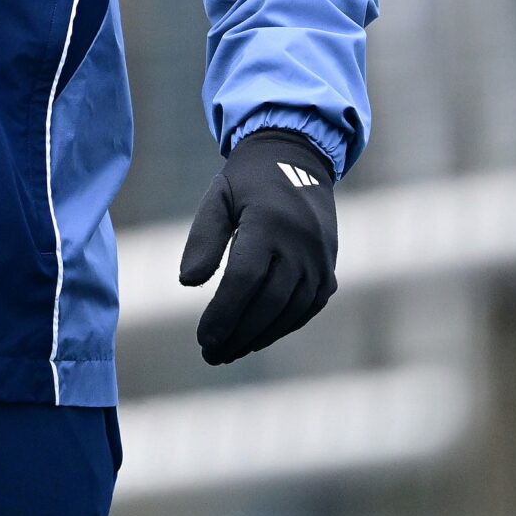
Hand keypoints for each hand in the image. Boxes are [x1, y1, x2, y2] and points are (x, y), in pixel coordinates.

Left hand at [176, 128, 338, 364]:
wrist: (299, 161)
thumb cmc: (248, 183)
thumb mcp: (219, 198)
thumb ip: (203, 238)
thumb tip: (187, 282)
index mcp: (269, 223)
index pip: (244, 280)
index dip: (223, 314)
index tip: (202, 338)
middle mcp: (300, 245)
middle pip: (267, 303)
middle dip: (237, 334)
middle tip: (210, 354)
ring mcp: (319, 261)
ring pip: (288, 312)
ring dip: (257, 337)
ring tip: (228, 351)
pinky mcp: (328, 273)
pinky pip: (305, 309)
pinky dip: (281, 327)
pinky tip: (255, 337)